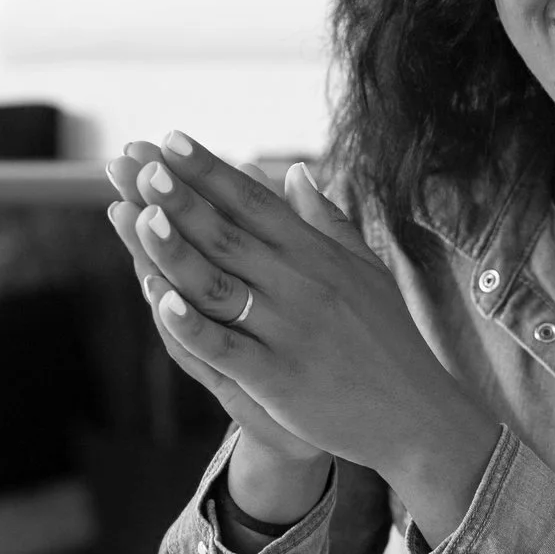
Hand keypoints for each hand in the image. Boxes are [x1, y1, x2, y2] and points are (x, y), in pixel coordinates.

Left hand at [115, 132, 500, 532]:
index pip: (255, 203)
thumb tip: (296, 170)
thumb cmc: (391, 340)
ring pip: (219, 285)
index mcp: (318, 256)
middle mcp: (302, 286)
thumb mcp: (366, 270)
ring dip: (175, 249)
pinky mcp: (279, 379)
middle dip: (179, 196)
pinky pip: (228, 347)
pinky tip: (160, 301)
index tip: (169, 139)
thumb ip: (327, 220)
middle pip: (229, 234)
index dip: (209, 171)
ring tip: (136, 214)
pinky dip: (193, 325)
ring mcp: (289, 332)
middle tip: (137, 160)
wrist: (418, 414)